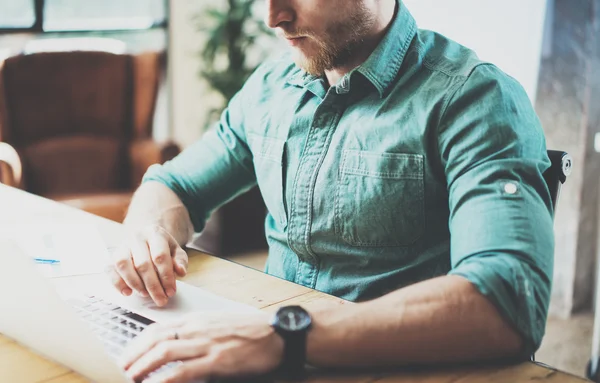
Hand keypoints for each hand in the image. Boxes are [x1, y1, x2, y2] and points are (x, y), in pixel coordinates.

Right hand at [106, 225, 187, 306]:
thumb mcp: (176, 251)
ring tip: (145, 294)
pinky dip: (117, 283)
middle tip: (160, 299)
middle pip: (142, 264)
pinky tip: (128, 292)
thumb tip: (181, 271)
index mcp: (155, 234)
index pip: (160, 256)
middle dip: (153, 285)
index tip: (171, 291)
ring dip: (135, 283)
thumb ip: (180, 261)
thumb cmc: (162, 247)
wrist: (146, 237)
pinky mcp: (112, 257)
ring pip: (123, 265)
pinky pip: (110, 270)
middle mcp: (136, 238)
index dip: (166, 276)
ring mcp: (122, 246)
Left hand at [120, 311, 283, 382]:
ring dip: (142, 365)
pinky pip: (183, 370)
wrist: (278, 334)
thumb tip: (179, 344)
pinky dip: (165, 378)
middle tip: (121, 368)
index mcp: (197, 320)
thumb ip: (198, 333)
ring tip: (131, 377)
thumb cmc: (252, 332)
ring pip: (164, 351)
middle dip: (133, 354)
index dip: (138, 342)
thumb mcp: (220, 326)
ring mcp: (206, 344)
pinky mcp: (217, 361)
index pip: (159, 328)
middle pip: (155, 338)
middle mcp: (197, 329)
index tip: (127, 354)